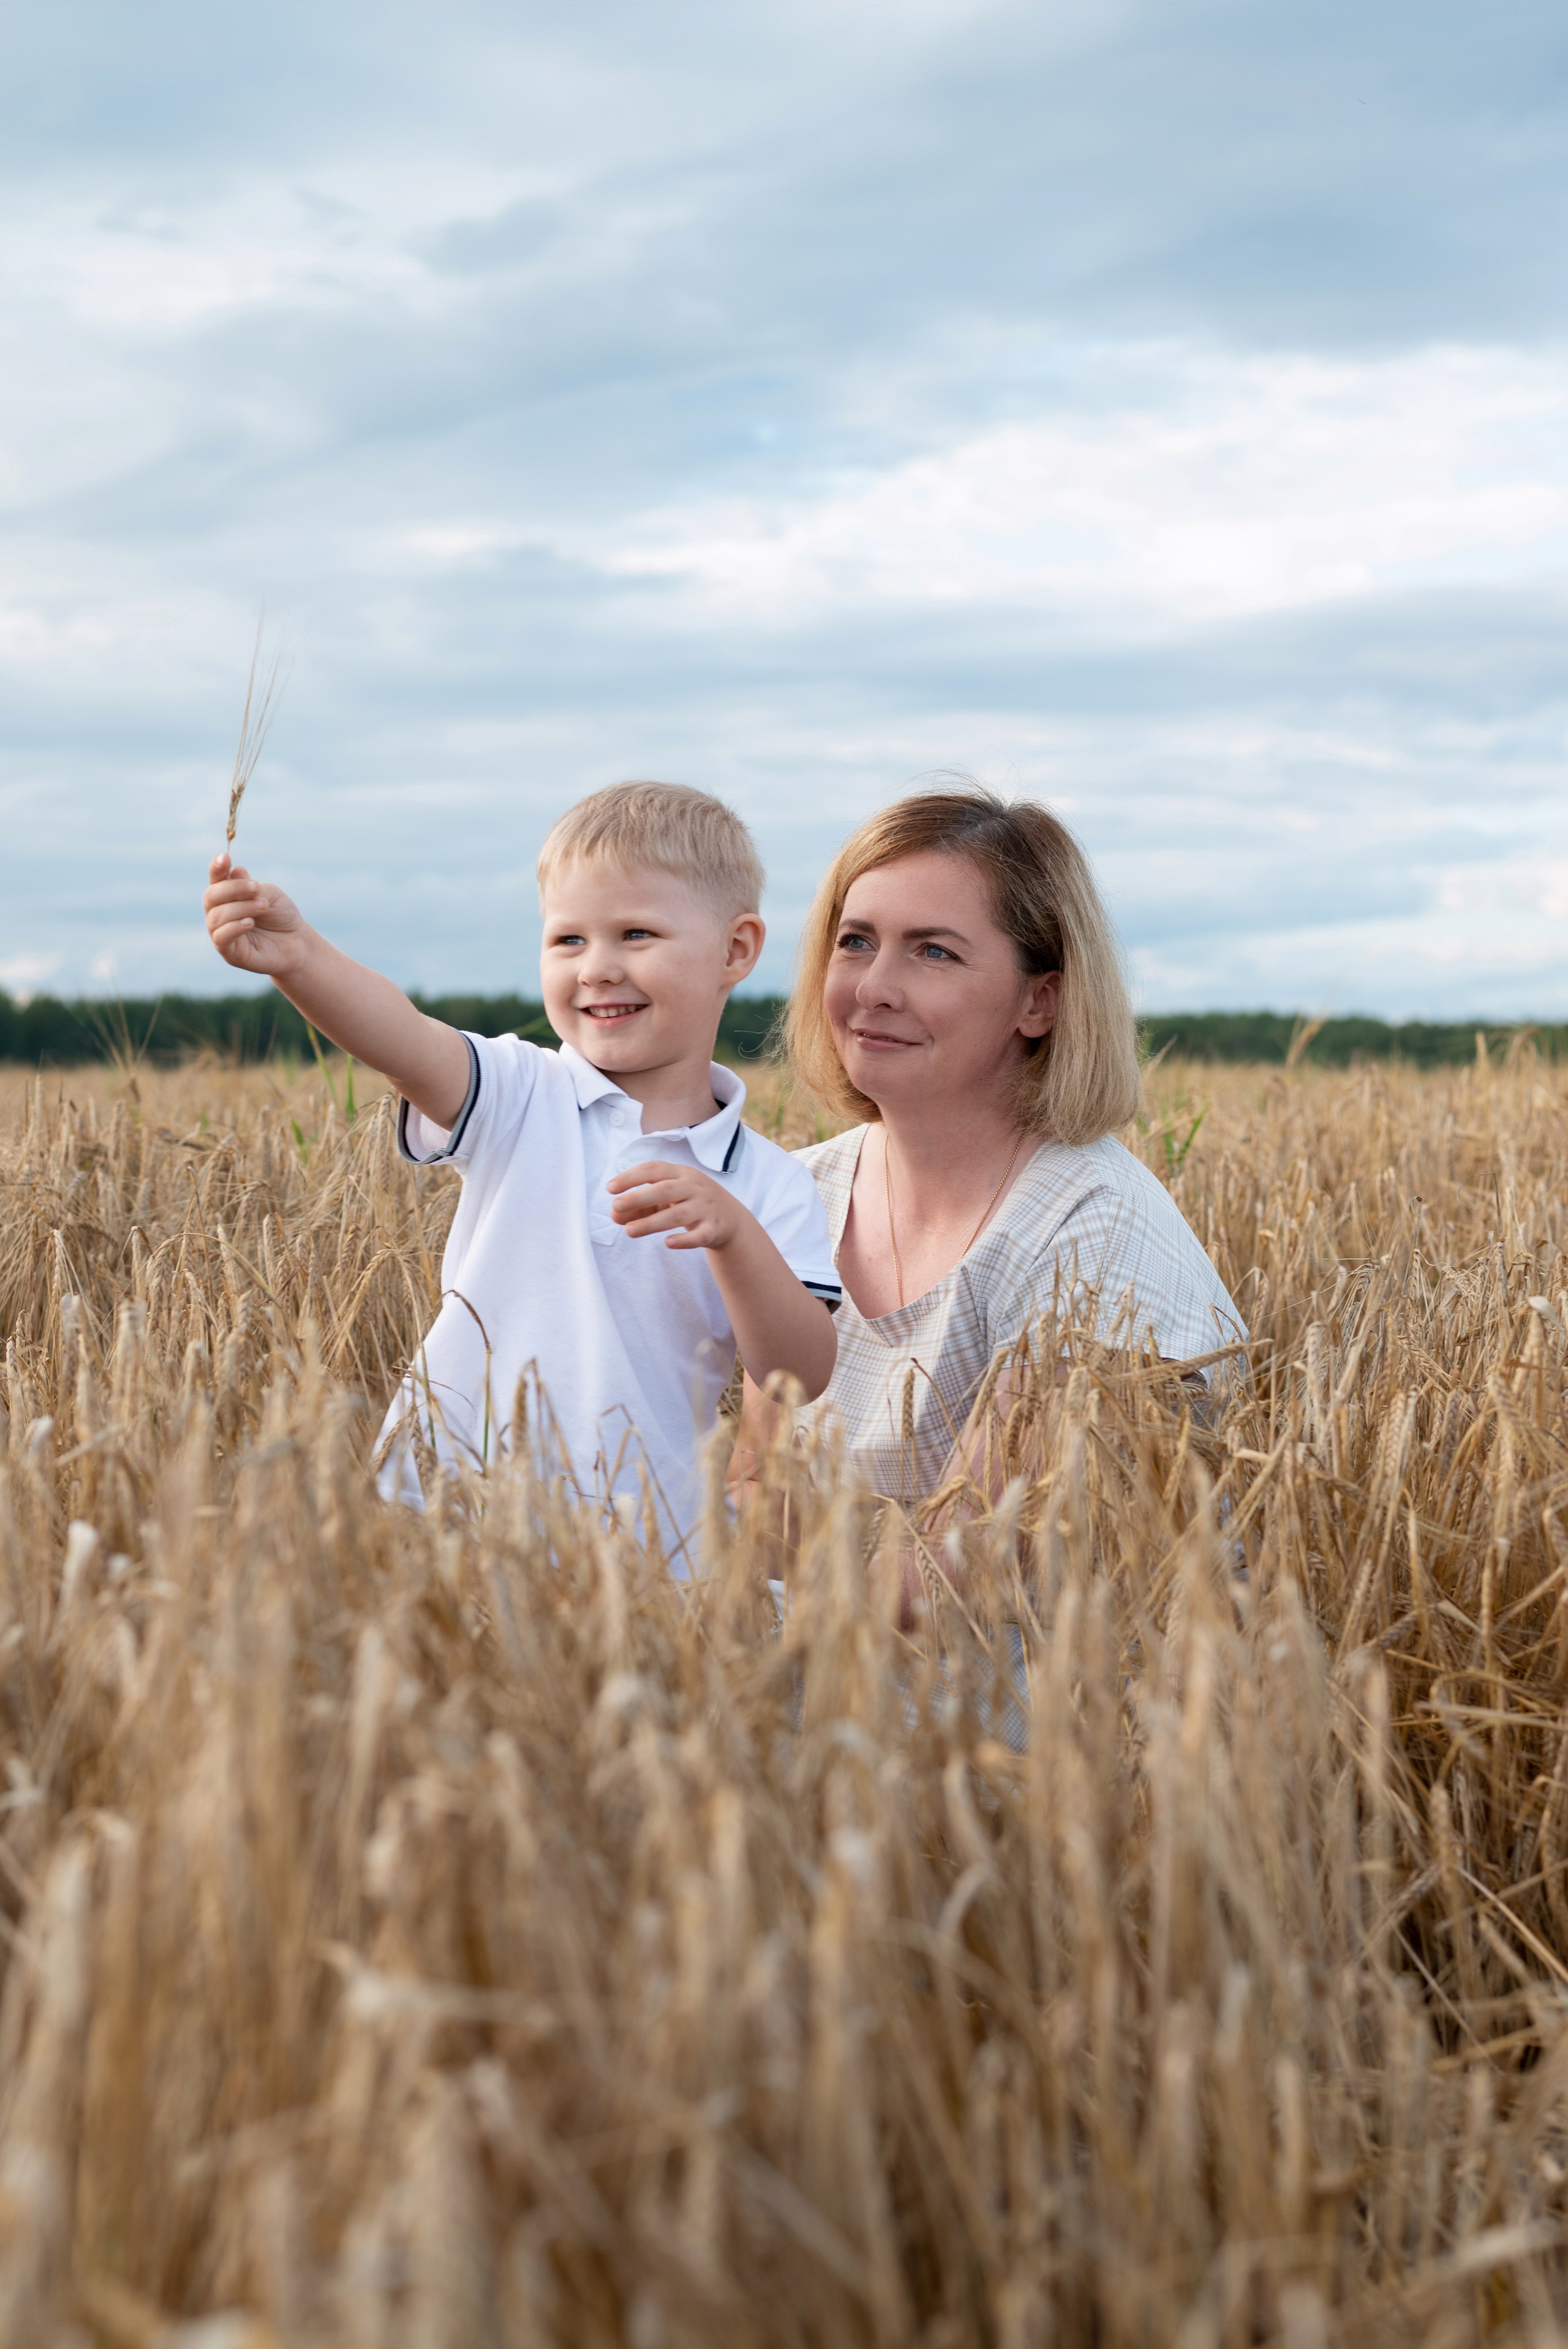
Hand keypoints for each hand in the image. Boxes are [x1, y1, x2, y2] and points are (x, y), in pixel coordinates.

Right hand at [204, 852, 308, 976]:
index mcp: (228, 895)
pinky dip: (234, 927)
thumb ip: (250, 886)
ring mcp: (222, 933)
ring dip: (241, 908)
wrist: (298, 942)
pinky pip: (221, 937)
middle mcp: (220, 913)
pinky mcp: (229, 952)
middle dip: (233, 889)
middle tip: (256, 888)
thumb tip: (233, 871)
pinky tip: (250, 922)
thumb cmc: (281, 916)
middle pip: (211, 896)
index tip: (226, 858)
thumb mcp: (269, 895)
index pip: (215, 879)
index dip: (217, 868)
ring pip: (217, 916)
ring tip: (263, 906)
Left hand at [606, 1160, 743, 1251]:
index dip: (632, 1177)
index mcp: (681, 1173)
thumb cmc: (690, 1202)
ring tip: (629, 1231)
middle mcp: (694, 1187)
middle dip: (639, 1197)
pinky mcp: (714, 1229)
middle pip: (665, 1190)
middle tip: (616, 1207)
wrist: (731, 1218)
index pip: (655, 1169)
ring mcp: (705, 1207)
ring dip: (651, 1223)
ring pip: (678, 1214)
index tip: (610, 1188)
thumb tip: (615, 1215)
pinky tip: (668, 1243)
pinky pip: (699, 1235)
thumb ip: (641, 1206)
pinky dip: (685, 1240)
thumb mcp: (668, 1199)